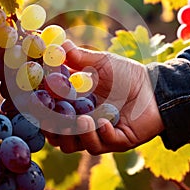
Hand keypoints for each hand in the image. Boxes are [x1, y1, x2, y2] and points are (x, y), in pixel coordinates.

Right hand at [42, 40, 164, 154]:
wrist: (153, 86)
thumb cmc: (125, 73)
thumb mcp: (100, 62)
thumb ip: (79, 57)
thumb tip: (58, 43)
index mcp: (74, 104)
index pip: (50, 112)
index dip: (40, 110)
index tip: (35, 101)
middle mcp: (81, 121)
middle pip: (57, 135)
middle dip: (52, 129)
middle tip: (53, 118)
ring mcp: (97, 133)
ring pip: (74, 146)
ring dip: (75, 134)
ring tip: (83, 119)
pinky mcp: (115, 141)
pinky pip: (100, 145)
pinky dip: (99, 135)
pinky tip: (103, 122)